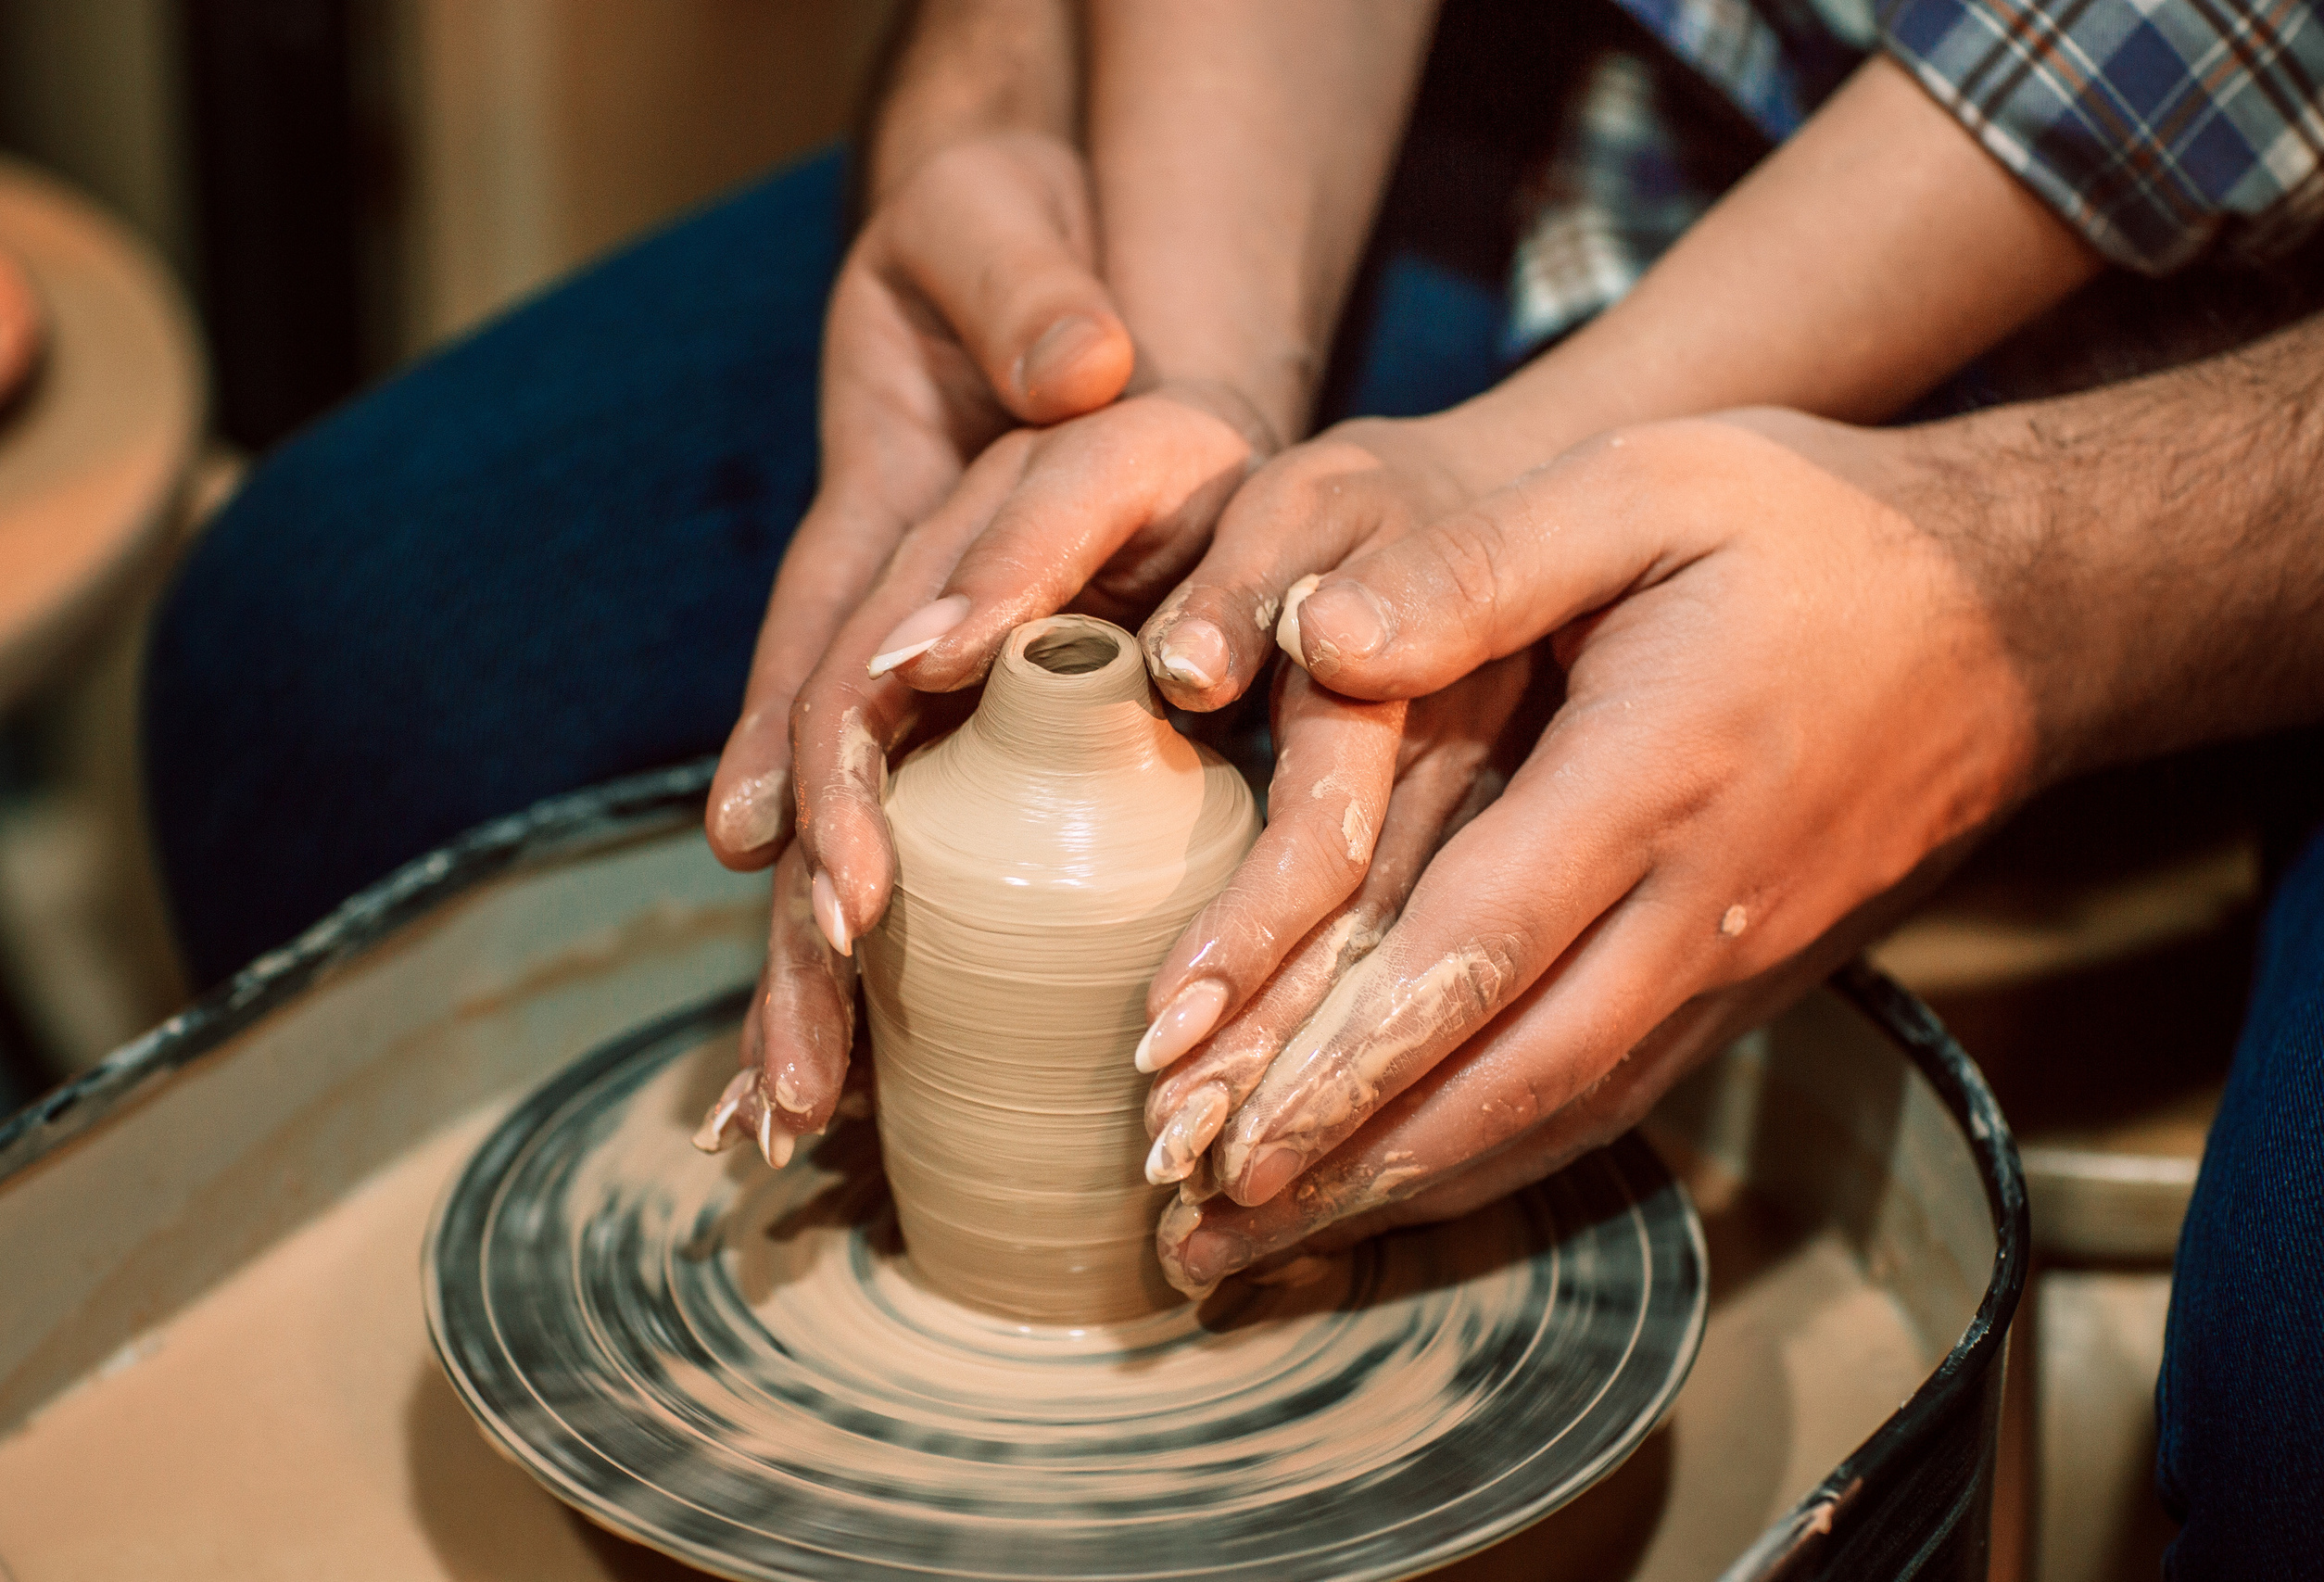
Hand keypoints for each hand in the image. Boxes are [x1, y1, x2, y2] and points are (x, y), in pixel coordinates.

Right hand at [696, 133, 1132, 1153]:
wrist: (1006, 295)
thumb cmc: (1013, 270)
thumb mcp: (1003, 239)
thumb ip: (1027, 294)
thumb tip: (1082, 365)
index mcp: (873, 539)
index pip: (830, 670)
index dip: (826, 781)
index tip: (844, 895)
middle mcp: (863, 631)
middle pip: (808, 801)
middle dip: (799, 944)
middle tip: (795, 1092)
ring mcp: (891, 692)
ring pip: (832, 854)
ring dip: (808, 992)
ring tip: (791, 1131)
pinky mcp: (937, 735)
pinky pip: (894, 855)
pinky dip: (856, 967)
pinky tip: (844, 1088)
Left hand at [1157, 413, 2038, 1292]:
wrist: (2019, 618)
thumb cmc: (1817, 530)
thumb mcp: (1647, 483)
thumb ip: (1478, 561)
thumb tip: (1319, 635)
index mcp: (1654, 777)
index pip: (1475, 950)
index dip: (1342, 1052)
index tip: (1221, 1129)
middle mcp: (1700, 907)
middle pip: (1504, 1079)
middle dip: (1345, 1168)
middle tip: (1202, 1239)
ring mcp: (1734, 965)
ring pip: (1554, 1115)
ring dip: (1406, 1189)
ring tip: (1268, 1246)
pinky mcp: (1748, 987)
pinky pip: (1608, 1097)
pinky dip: (1495, 1158)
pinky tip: (1407, 1184)